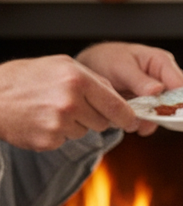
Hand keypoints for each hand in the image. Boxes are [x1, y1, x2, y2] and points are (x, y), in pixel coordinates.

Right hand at [0, 55, 143, 150]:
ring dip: (75, 124)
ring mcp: (59, 123)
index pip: (118, 106)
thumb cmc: (26, 78)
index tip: (133, 121)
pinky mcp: (49, 140)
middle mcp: (71, 102)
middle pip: (104, 122)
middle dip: (95, 116)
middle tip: (73, 106)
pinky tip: (43, 120)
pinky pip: (67, 140)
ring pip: (86, 132)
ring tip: (52, 109)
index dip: (128, 117)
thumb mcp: (62, 65)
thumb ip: (95, 80)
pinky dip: (59, 133)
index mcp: (78, 80)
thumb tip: (121, 98)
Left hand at [76, 42, 182, 136]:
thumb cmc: (108, 59)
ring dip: (151, 121)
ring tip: (132, 122)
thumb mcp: (120, 67)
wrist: (92, 67)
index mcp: (163, 63)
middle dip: (164, 114)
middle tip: (146, 120)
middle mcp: (166, 79)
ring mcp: (159, 94)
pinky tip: (131, 124)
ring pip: (165, 114)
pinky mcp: (150, 106)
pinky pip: (153, 120)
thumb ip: (139, 80)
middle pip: (178, 102)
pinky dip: (143, 124)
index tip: (175, 115)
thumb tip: (158, 89)